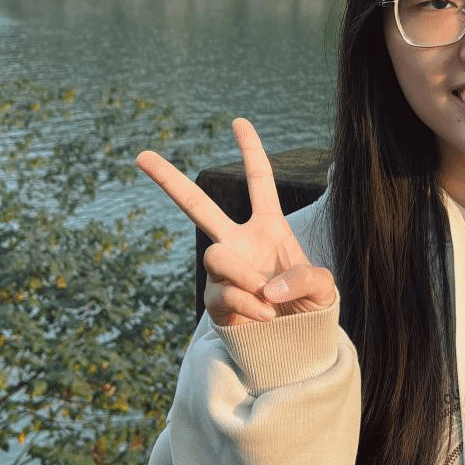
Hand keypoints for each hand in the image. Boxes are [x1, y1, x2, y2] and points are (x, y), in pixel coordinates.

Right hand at [136, 118, 335, 326]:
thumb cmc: (310, 305)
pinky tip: (266, 315)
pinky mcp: (216, 301)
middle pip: (198, 206)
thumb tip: (266, 285)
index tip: (239, 122)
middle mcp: (239, 243)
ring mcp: (224, 271)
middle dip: (168, 180)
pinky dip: (246, 304)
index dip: (251, 151)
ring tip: (268, 297)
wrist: (296, 342)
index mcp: (268, 227)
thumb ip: (304, 278)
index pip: (259, 181)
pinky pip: (221, 294)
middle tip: (141, 155)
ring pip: (215, 256)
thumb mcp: (322, 287)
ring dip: (243, 276)